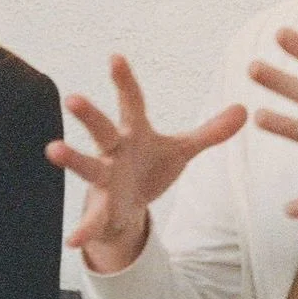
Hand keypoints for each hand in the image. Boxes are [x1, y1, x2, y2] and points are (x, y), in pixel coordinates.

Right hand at [46, 54, 246, 273]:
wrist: (129, 206)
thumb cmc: (149, 167)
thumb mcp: (181, 150)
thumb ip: (210, 133)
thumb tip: (245, 109)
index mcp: (134, 132)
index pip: (131, 102)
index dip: (124, 81)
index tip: (115, 57)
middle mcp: (114, 151)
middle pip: (101, 129)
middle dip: (89, 115)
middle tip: (73, 98)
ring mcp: (105, 179)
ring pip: (87, 167)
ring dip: (72, 159)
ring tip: (52, 149)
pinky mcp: (102, 208)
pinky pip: (92, 219)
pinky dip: (83, 229)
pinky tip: (73, 241)